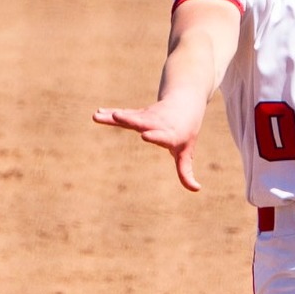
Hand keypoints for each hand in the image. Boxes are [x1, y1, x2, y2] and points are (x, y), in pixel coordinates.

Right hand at [92, 96, 206, 191]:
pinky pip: (123, 115)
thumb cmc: (185, 134)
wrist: (185, 105)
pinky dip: (110, 115)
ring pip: (130, 117)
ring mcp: (146, 118)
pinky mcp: (138, 114)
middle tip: (118, 116)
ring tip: (99, 115)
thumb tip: (196, 189)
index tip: (145, 136)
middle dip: (131, 120)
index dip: (155, 136)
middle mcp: (157, 124)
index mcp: (171, 135)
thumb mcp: (186, 152)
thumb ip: (186, 171)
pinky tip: (97, 115)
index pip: (163, 136)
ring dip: (115, 116)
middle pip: (143, 122)